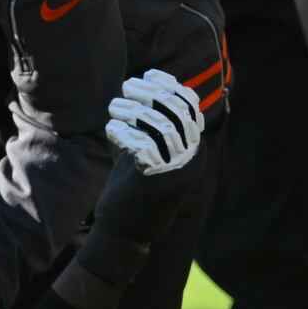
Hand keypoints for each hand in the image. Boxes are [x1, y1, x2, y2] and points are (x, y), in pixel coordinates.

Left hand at [74, 71, 204, 286]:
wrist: (125, 233)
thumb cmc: (134, 187)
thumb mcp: (148, 152)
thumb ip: (152, 126)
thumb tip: (147, 87)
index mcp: (195, 149)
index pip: (190, 107)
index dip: (170, 86)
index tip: (147, 76)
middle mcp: (193, 158)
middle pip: (176, 111)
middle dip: (150, 92)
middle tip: (126, 87)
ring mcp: (177, 170)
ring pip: (160, 125)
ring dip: (133, 110)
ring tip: (115, 108)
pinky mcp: (157, 181)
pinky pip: (143, 145)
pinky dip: (125, 132)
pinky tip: (112, 131)